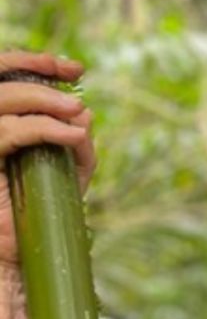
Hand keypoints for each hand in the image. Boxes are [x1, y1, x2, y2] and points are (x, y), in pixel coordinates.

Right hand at [0, 51, 95, 318]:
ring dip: (42, 99)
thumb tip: (86, 114)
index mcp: (1, 128)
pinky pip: (8, 134)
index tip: (74, 68)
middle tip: (75, 85)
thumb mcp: (71, 176)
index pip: (4, 78)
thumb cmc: (47, 216)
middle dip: (41, 77)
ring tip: (76, 110)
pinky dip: (43, 128)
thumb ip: (78, 146)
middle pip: (0, 82)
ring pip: (1, 101)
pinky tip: (72, 134)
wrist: (25, 256)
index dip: (34, 63)